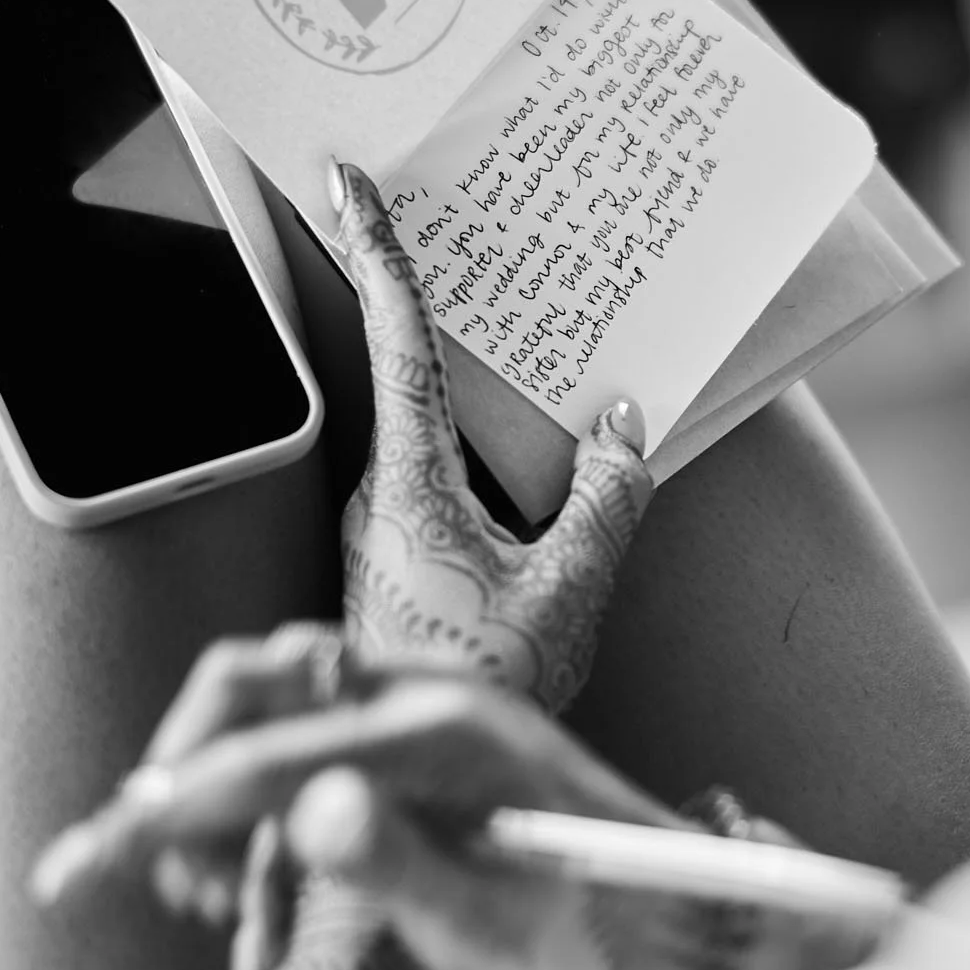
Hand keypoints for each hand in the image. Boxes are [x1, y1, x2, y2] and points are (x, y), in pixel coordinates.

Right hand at [31, 647, 888, 969]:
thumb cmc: (601, 929)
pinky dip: (272, 831)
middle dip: (184, 773)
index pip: (271, 752)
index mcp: (445, 738)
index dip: (170, 807)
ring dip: (223, 811)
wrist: (685, 912)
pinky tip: (261, 926)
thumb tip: (308, 808)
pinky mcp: (427, 748)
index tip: (91, 857)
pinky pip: (315, 759)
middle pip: (257, 687)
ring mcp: (428, 716)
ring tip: (218, 921)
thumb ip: (394, 869)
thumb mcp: (496, 927)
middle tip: (148, 873)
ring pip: (276, 724)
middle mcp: (430, 702)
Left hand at [331, 159, 651, 714]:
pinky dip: (486, 463)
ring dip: (476, 407)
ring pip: (435, 443)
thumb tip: (624, 426)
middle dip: (443, 319)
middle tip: (461, 244)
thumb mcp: (572, 589)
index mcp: (410, 484)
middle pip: (416, 384)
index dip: (377, 254)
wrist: (421, 787)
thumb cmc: (489, 689)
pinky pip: (445, 488)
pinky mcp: (400, 570)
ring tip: (536, 374)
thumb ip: (606, 498)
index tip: (344, 182)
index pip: (396, 342)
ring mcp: (384, 536)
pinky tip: (537, 481)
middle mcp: (381, 499)